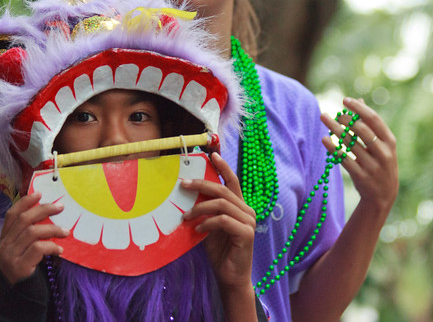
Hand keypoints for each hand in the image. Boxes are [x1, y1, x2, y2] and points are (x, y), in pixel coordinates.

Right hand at [0, 192, 68, 284]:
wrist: (18, 300)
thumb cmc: (25, 272)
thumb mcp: (22, 252)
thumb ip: (28, 237)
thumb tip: (49, 217)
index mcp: (4, 240)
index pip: (11, 215)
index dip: (25, 202)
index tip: (39, 193)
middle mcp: (4, 247)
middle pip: (23, 219)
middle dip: (43, 210)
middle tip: (61, 207)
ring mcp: (10, 257)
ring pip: (32, 232)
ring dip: (53, 229)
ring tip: (66, 233)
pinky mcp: (20, 267)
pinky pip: (38, 248)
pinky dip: (51, 246)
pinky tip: (60, 250)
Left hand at [181, 153, 255, 289]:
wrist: (230, 277)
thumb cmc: (219, 251)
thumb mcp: (208, 226)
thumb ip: (204, 211)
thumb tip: (187, 194)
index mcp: (239, 206)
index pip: (232, 181)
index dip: (223, 167)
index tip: (211, 155)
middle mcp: (247, 210)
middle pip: (223, 189)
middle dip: (202, 184)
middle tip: (183, 184)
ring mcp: (249, 221)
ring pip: (222, 204)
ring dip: (200, 207)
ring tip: (186, 216)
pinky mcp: (246, 233)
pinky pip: (223, 220)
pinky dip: (208, 223)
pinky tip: (198, 230)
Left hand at [320, 97, 397, 211]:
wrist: (384, 196)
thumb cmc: (380, 163)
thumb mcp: (382, 145)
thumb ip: (370, 124)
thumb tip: (358, 100)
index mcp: (390, 141)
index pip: (374, 119)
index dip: (359, 108)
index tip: (344, 100)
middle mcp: (384, 153)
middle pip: (361, 130)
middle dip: (345, 119)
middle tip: (333, 113)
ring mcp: (373, 166)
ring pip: (350, 143)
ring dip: (335, 129)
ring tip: (324, 118)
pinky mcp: (361, 176)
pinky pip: (344, 159)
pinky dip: (333, 148)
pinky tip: (324, 139)